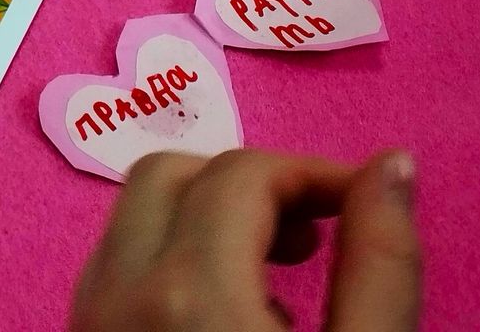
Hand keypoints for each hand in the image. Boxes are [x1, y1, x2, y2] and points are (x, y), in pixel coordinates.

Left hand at [71, 149, 420, 331]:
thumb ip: (381, 266)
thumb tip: (394, 164)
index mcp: (188, 293)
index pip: (243, 174)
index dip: (315, 173)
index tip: (365, 203)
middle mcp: (115, 293)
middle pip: (169, 175)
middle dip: (246, 186)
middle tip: (311, 239)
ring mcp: (85, 320)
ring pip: (132, 218)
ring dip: (204, 220)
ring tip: (278, 284)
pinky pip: (113, 268)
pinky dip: (168, 261)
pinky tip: (224, 319)